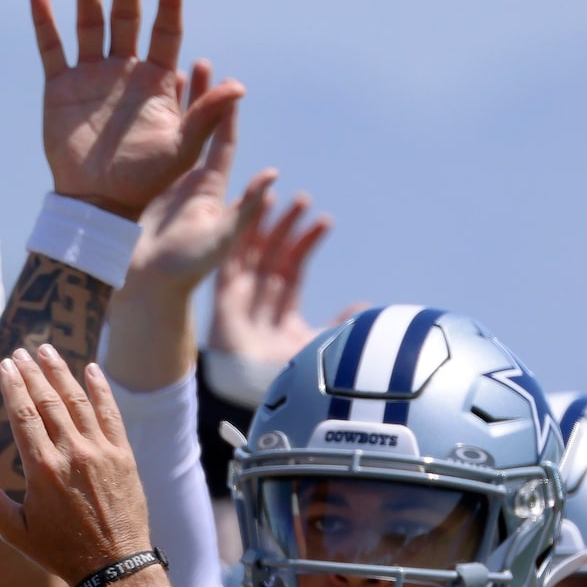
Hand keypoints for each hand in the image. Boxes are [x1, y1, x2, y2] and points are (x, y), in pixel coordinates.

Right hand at [0, 345, 150, 586]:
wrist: (113, 566)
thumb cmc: (59, 552)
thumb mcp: (15, 530)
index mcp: (41, 469)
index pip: (23, 414)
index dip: (13, 386)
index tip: (6, 366)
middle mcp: (71, 453)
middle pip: (48, 401)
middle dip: (33, 372)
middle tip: (22, 351)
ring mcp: (100, 452)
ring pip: (78, 401)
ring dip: (61, 372)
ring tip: (47, 350)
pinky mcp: (122, 455)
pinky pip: (110, 413)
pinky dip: (100, 389)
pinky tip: (91, 369)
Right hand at [31, 0, 241, 219]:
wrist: (97, 206)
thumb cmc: (144, 183)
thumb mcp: (183, 151)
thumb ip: (207, 117)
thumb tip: (240, 86)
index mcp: (156, 81)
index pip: (165, 31)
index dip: (168, 4)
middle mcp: (124, 71)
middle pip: (127, 16)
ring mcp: (91, 76)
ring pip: (90, 23)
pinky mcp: (60, 88)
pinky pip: (52, 49)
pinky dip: (45, 22)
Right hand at [123, 84, 274, 299]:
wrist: (145, 290)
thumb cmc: (185, 269)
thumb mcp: (222, 238)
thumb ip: (246, 207)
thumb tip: (273, 174)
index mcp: (210, 189)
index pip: (223, 141)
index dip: (226, 111)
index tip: (227, 80)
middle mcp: (188, 184)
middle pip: (196, 132)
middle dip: (198, 99)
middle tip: (197, 62)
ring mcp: (162, 187)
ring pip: (166, 138)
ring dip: (167, 107)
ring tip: (164, 74)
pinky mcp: (138, 194)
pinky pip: (141, 153)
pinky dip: (140, 129)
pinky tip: (132, 106)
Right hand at [209, 191, 347, 366]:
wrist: (253, 392)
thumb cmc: (282, 376)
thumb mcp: (316, 345)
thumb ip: (337, 325)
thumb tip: (363, 310)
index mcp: (283, 304)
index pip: (296, 263)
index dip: (308, 240)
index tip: (325, 221)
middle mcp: (261, 295)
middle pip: (273, 250)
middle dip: (287, 224)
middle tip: (303, 199)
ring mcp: (242, 295)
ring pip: (251, 250)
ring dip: (261, 224)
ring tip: (272, 194)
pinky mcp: (224, 299)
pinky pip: (229, 262)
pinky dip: (235, 239)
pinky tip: (244, 216)